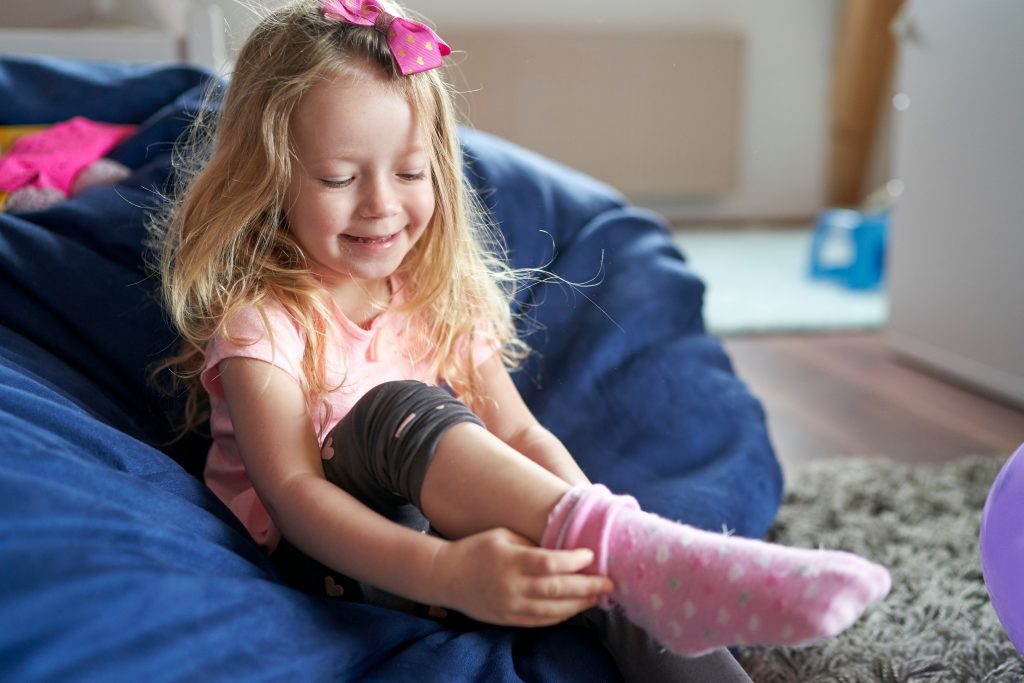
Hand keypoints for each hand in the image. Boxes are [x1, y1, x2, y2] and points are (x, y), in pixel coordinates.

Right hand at [429, 528, 613, 626]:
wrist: (447, 576)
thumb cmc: (477, 548)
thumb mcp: (503, 535)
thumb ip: (532, 543)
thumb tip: (564, 546)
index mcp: (510, 559)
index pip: (549, 563)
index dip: (574, 560)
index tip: (591, 554)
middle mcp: (512, 585)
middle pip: (557, 588)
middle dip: (587, 586)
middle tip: (609, 582)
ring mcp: (511, 605)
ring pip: (553, 609)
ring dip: (580, 603)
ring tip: (599, 596)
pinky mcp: (509, 619)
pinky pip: (542, 620)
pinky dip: (563, 614)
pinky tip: (577, 607)